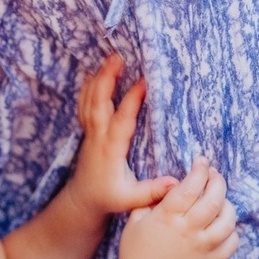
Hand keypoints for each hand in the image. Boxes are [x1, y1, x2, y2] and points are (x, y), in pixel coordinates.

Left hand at [67, 54, 177, 217]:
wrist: (83, 200)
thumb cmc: (109, 199)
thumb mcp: (131, 199)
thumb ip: (152, 191)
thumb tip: (175, 184)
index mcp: (111, 150)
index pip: (122, 120)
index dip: (132, 100)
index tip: (144, 81)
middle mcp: (98, 137)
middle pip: (99, 103)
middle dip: (107, 79)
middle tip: (118, 57)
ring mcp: (90, 133)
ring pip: (90, 101)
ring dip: (99, 79)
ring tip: (110, 58)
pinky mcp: (88, 132)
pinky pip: (85, 106)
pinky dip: (88, 89)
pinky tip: (94, 74)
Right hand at [115, 156, 238, 258]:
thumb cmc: (135, 252)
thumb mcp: (135, 220)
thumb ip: (152, 199)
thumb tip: (172, 183)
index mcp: (168, 217)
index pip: (191, 186)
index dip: (200, 170)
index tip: (201, 161)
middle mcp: (188, 230)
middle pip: (214, 199)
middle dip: (217, 181)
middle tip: (214, 175)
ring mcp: (202, 247)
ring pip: (228, 220)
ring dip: (227, 205)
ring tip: (220, 200)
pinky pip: (232, 243)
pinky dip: (231, 232)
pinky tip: (222, 226)